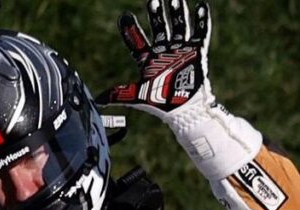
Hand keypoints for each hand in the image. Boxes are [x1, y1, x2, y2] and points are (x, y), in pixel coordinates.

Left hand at [97, 0, 213, 118]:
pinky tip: (201, 6)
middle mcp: (165, 52)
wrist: (184, 109)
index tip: (124, 16)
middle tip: (152, 1)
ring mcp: (181, 51)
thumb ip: (119, 94)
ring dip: (177, 13)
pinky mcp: (197, 53)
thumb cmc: (161, 103)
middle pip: (159, 28)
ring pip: (178, 27)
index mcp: (149, 60)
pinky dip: (202, 21)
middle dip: (156, 14)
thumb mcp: (137, 95)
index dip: (130, 29)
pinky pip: (201, 34)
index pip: (137, 41)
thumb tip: (97, 101)